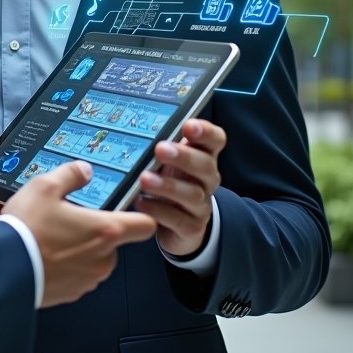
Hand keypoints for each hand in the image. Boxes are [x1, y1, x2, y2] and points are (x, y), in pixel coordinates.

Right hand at [3, 161, 155, 307]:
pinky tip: (45, 254)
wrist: (3, 268)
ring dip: (80, 248)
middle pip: (114, 241)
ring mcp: (88, 279)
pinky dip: (66, 265)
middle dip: (95, 230)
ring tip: (51, 236)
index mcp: (105, 230)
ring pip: (94, 258)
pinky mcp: (72, 293)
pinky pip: (77, 275)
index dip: (140, 215)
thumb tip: (84, 170)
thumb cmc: (27, 228)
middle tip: (69, 219)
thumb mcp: (45, 186)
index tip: (130, 208)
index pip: (145, 226)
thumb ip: (71, 174)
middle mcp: (103, 259)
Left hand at [134, 119, 225, 257]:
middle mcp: (207, 179)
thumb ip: (161, 144)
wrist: (177, 223)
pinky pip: (177, 219)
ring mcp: (202, 204)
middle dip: (184, 156)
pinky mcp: (191, 227)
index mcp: (203, 156)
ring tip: (144, 179)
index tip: (188, 125)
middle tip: (160, 149)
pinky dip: (158, 210)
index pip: (215, 140)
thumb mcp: (167, 160)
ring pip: (192, 194)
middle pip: (205, 165)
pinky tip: (141, 202)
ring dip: (167, 186)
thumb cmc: (169, 179)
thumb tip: (137, 128)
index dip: (205, 132)